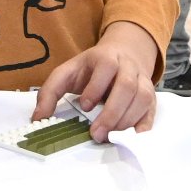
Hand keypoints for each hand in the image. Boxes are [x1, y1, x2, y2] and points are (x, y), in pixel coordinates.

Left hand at [33, 21, 159, 141]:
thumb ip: (50, 91)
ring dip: (127, 120)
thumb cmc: (91, 68)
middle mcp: (128, 66)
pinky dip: (145, 125)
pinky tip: (132, 137)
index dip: (96, 87)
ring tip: (110, 137)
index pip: (106, 67)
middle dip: (112, 112)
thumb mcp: (67, 72)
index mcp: (106, 57)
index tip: (84, 106)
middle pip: (127, 85)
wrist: (124, 52)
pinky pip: (152, 110)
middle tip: (97, 134)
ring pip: (142, 97)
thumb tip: (38, 118)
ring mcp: (143, 80)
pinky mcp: (151, 97)